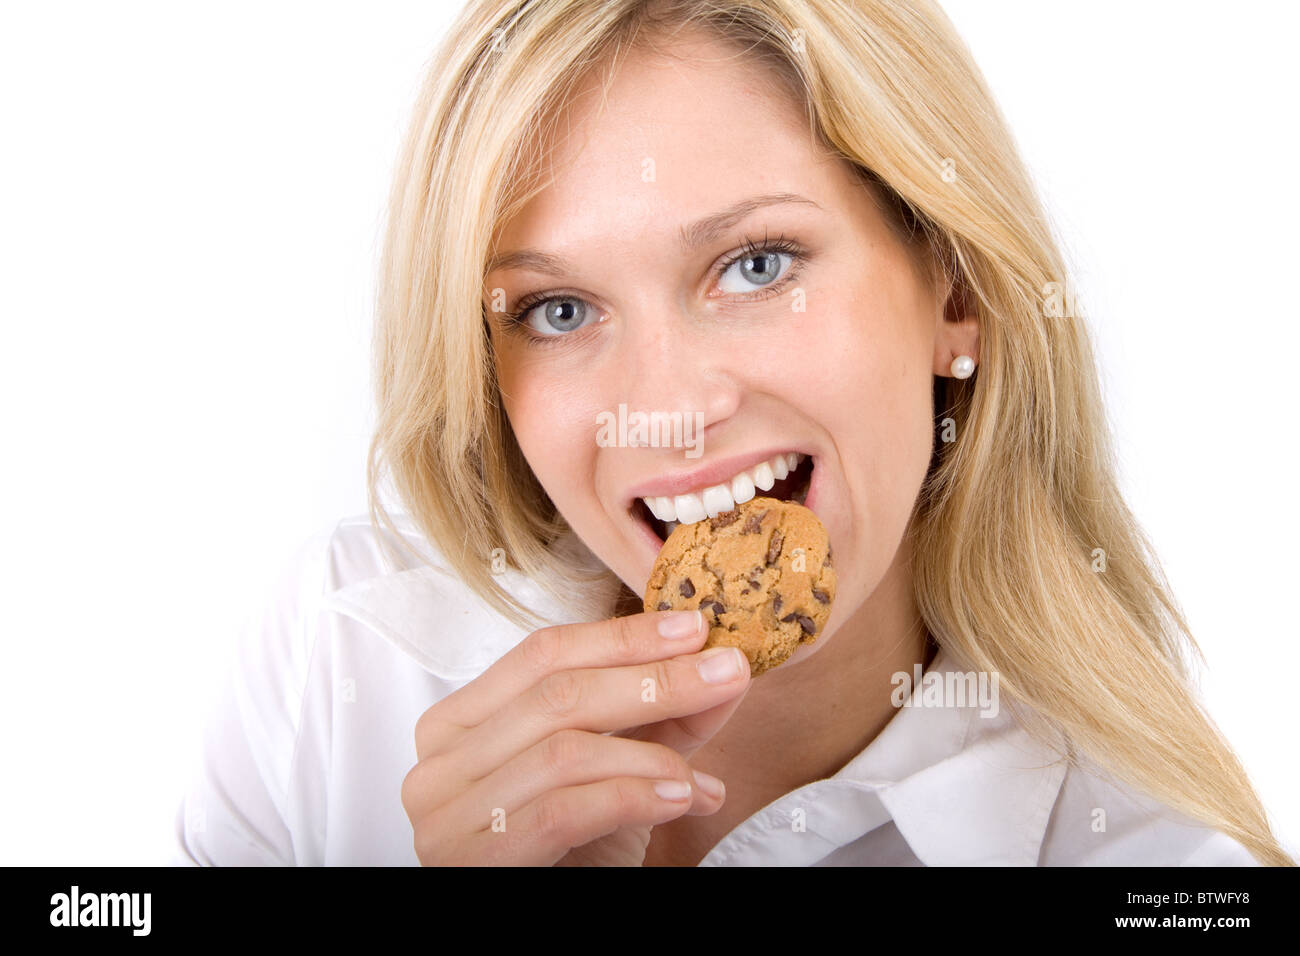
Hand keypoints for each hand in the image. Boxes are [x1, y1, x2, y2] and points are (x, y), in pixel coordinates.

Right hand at [400, 609, 751, 864]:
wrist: (547, 915)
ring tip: (703, 776)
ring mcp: (448, 815)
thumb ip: (656, 721)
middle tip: (726, 672)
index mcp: (460, 723)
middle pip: (557, 696)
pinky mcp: (475, 862)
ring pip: (563, 752)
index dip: (622, 637)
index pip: (543, 654)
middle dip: (652, 680)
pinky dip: (632, 798)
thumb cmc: (567, 853)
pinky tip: (681, 800)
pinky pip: (563, 811)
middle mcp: (441, 764)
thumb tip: (721, 669)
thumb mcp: (610, 771)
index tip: (695, 627)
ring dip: (651, 756)